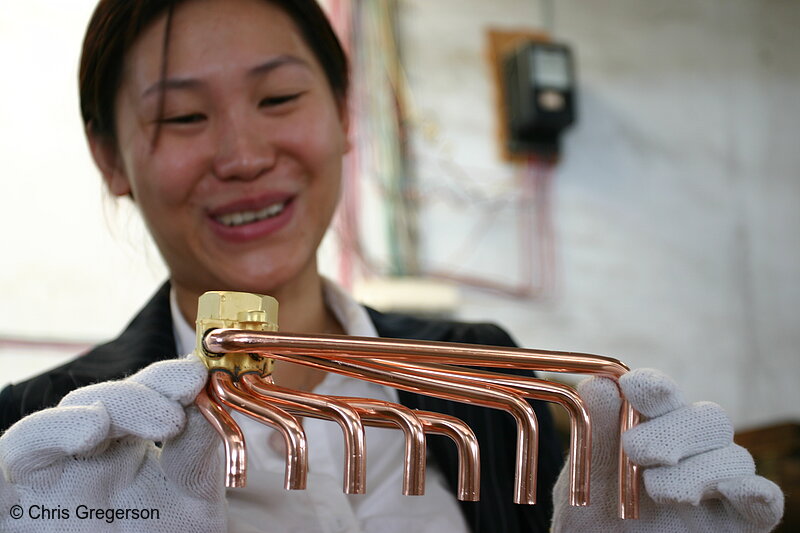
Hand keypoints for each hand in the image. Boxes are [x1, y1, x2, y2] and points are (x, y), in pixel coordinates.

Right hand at [0, 355, 225, 532]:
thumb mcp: (193, 494)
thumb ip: (199, 452)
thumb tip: (206, 400)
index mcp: (129, 441)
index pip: (140, 393)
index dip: (163, 377)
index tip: (196, 374)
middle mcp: (84, 454)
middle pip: (92, 404)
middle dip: (131, 399)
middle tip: (171, 417)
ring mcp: (47, 481)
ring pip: (36, 433)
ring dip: (65, 421)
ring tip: (99, 424)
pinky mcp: (14, 511)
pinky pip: (0, 477)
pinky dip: (19, 452)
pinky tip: (60, 444)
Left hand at [551, 368, 783, 531]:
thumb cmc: (593, 512)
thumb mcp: (586, 472)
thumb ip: (595, 432)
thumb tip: (600, 385)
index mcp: (654, 428)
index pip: (664, 396)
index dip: (655, 386)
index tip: (633, 386)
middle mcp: (692, 452)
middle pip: (708, 419)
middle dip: (674, 429)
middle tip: (636, 450)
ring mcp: (717, 486)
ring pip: (734, 457)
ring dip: (698, 470)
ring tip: (657, 491)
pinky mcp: (738, 522)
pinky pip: (765, 502)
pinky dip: (756, 492)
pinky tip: (736, 490)